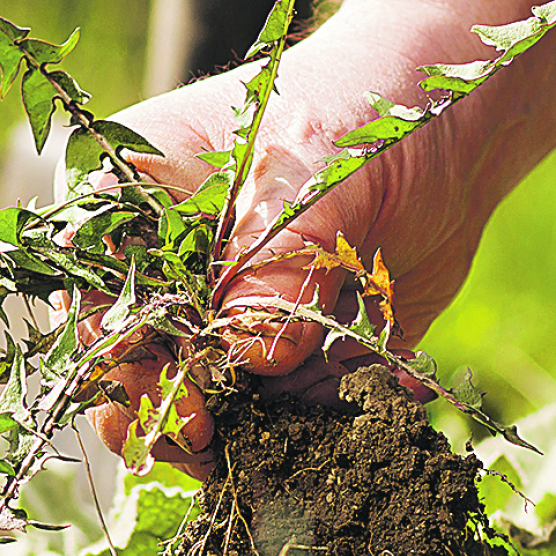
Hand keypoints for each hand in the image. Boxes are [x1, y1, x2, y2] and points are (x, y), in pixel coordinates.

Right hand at [80, 18, 526, 476]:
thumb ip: (276, 266)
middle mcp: (175, 266)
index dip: (119, 361)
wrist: (459, 118)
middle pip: (140, 364)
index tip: (174, 407)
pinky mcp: (295, 351)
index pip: (96, 294)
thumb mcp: (315, 178)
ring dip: (256, 431)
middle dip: (174, 416)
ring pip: (212, 402)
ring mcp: (232, 315)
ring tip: (308, 437)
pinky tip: (389, 386)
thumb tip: (246, 356)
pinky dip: (331, 417)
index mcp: (139, 200)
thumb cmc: (367, 110)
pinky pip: (295, 408)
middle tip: (216, 445)